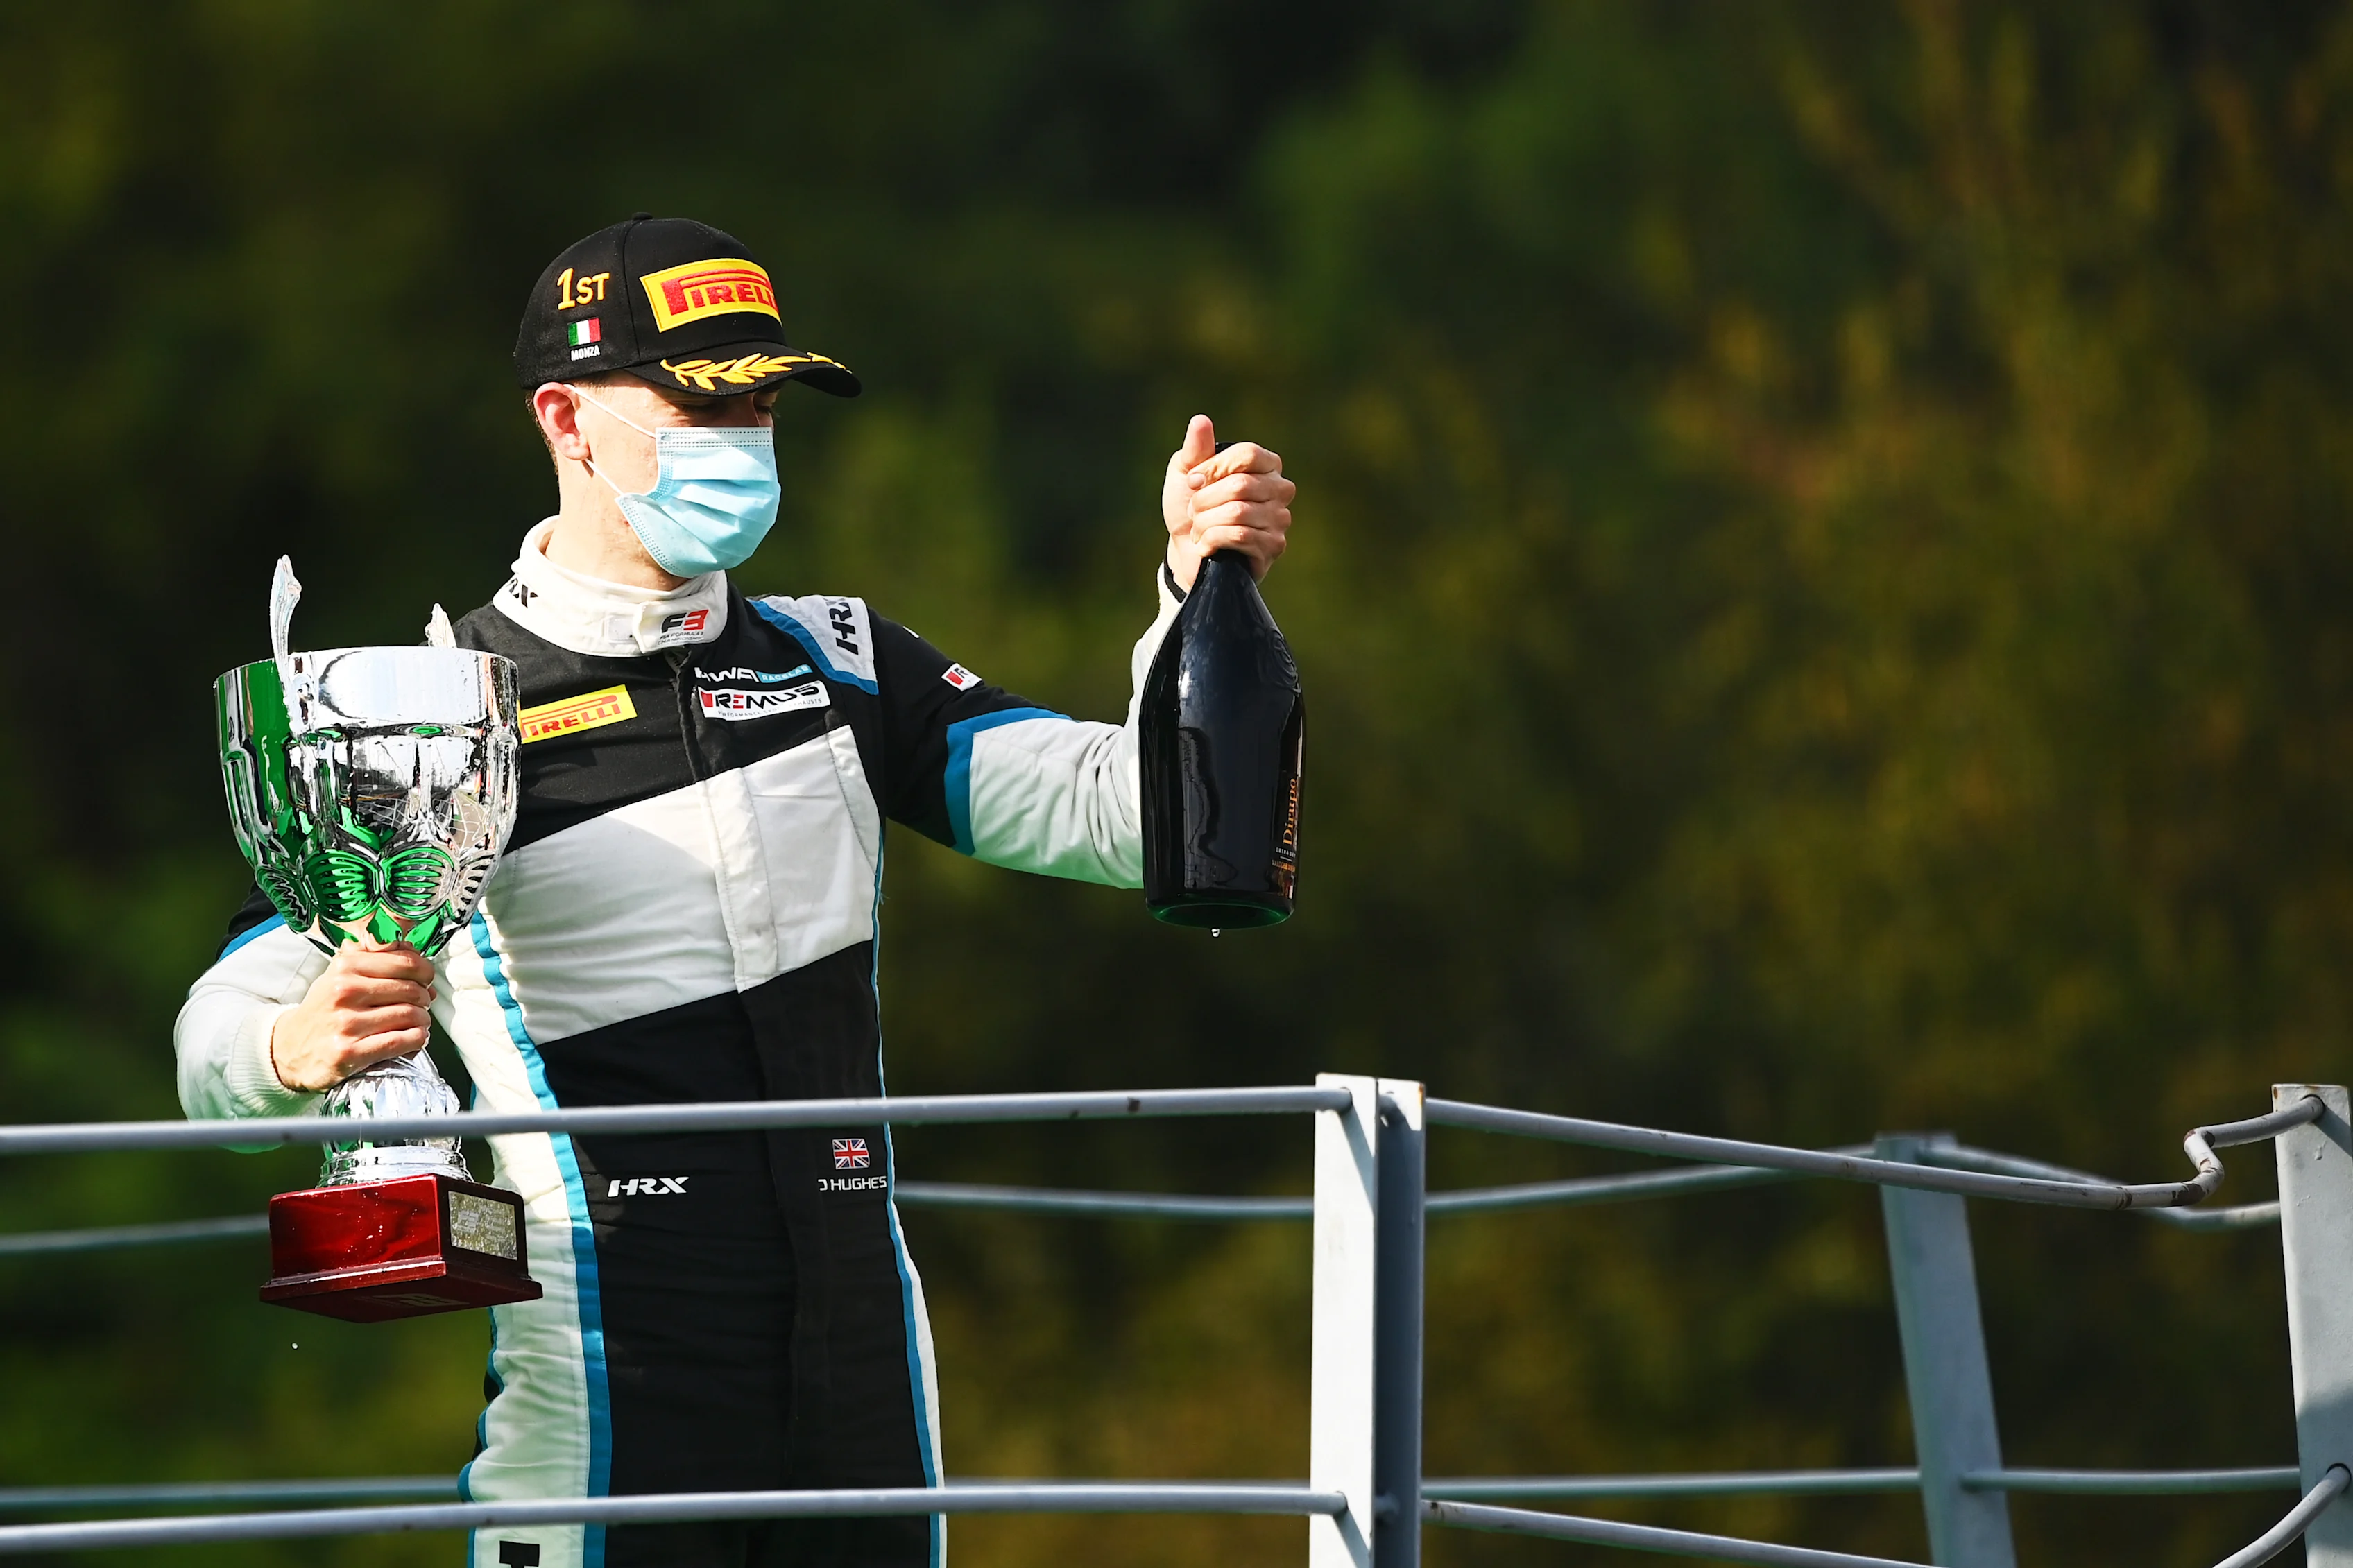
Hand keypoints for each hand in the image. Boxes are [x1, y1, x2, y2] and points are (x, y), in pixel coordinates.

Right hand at [268, 939, 437, 1092]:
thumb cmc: (323, 1010)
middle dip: (424, 999)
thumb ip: (374, 958)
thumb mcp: (340, 975)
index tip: (426, 980)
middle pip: (412, 990)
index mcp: (345, 967)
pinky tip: (413, 1039)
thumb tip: (416, 957)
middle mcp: (345, 992)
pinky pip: (402, 1041)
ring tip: (418, 1023)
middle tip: (422, 1005)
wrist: (289, 1048)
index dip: (425, 972)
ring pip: (411, 1016)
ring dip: (423, 1021)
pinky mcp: (349, 1052)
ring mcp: (346, 1023)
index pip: (406, 962)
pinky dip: (416, 1040)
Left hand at [1161, 414, 1295, 591]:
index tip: (1193, 480)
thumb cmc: (1189, 506)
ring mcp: (1280, 518)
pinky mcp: (1274, 546)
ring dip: (1206, 522)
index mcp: (1265, 464)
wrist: (1186, 550)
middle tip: (1194, 511)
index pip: (1249, 454)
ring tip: (1200, 529)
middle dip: (1205, 500)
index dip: (1215, 467)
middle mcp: (1280, 488)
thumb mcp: (1185, 472)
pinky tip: (1207, 545)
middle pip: (1241, 485)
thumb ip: (1196, 448)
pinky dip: (1212, 540)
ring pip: (1238, 512)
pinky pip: (1241, 536)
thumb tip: (1201, 420)